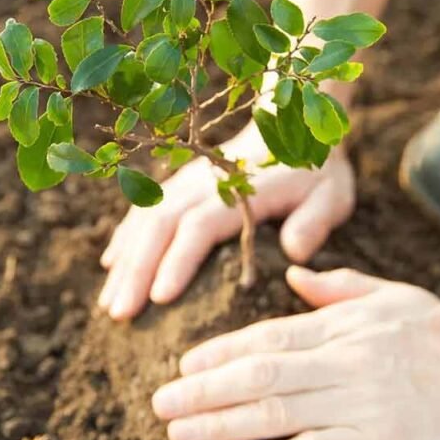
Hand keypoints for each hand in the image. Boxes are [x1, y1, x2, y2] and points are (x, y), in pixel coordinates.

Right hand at [98, 125, 355, 319]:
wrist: (293, 125)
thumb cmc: (315, 172)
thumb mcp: (331, 194)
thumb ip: (314, 222)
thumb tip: (294, 252)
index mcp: (239, 190)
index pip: (200, 226)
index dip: (178, 261)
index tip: (159, 298)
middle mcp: (204, 183)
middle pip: (160, 226)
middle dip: (137, 271)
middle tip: (120, 314)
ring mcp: (186, 181)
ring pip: (145, 219)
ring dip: (125, 261)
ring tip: (109, 304)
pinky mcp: (179, 184)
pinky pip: (143, 209)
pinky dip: (125, 237)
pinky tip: (111, 266)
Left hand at [151, 267, 439, 439]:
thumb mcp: (395, 296)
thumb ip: (340, 287)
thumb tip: (293, 274)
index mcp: (346, 330)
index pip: (269, 340)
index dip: (220, 353)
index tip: (183, 366)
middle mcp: (348, 369)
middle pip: (262, 382)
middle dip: (205, 393)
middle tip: (161, 405)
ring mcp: (363, 413)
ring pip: (278, 421)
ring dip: (222, 429)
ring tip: (180, 435)